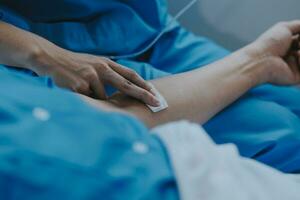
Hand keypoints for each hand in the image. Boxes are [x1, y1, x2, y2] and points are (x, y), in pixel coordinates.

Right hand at [31, 47, 159, 105]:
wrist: (51, 59)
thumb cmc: (75, 64)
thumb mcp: (94, 64)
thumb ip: (109, 74)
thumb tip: (124, 90)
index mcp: (107, 63)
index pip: (130, 74)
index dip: (144, 84)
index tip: (155, 93)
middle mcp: (101, 67)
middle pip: (127, 85)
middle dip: (143, 95)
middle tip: (156, 103)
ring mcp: (91, 76)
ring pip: (104, 97)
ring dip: (99, 100)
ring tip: (84, 90)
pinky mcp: (80, 85)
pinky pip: (89, 100)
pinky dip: (87, 100)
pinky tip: (76, 91)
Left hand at [247, 20, 299, 84]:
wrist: (260, 60)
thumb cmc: (269, 44)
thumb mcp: (284, 28)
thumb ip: (299, 26)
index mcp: (287, 48)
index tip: (297, 36)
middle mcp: (290, 58)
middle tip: (297, 42)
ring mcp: (294, 68)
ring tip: (298, 47)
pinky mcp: (297, 78)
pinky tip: (298, 55)